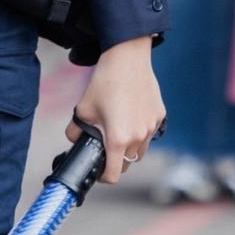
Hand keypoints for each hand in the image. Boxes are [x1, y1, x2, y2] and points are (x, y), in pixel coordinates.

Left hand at [69, 37, 164, 183]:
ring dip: (130, 148)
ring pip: (140, 150)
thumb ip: (75, 131)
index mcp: (118, 140)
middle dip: (116, 161)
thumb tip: (74, 141)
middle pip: (127, 164)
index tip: (98, 170)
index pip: (114, 175)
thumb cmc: (105, 82)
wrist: (127, 58)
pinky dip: (141, 131)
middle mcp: (138, 137)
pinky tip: (131, 114)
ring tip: (119, 130)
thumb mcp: (83, 108)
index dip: (103, 176)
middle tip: (105, 147)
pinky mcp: (160, 116)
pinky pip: (150, 133)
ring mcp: (151, 127)